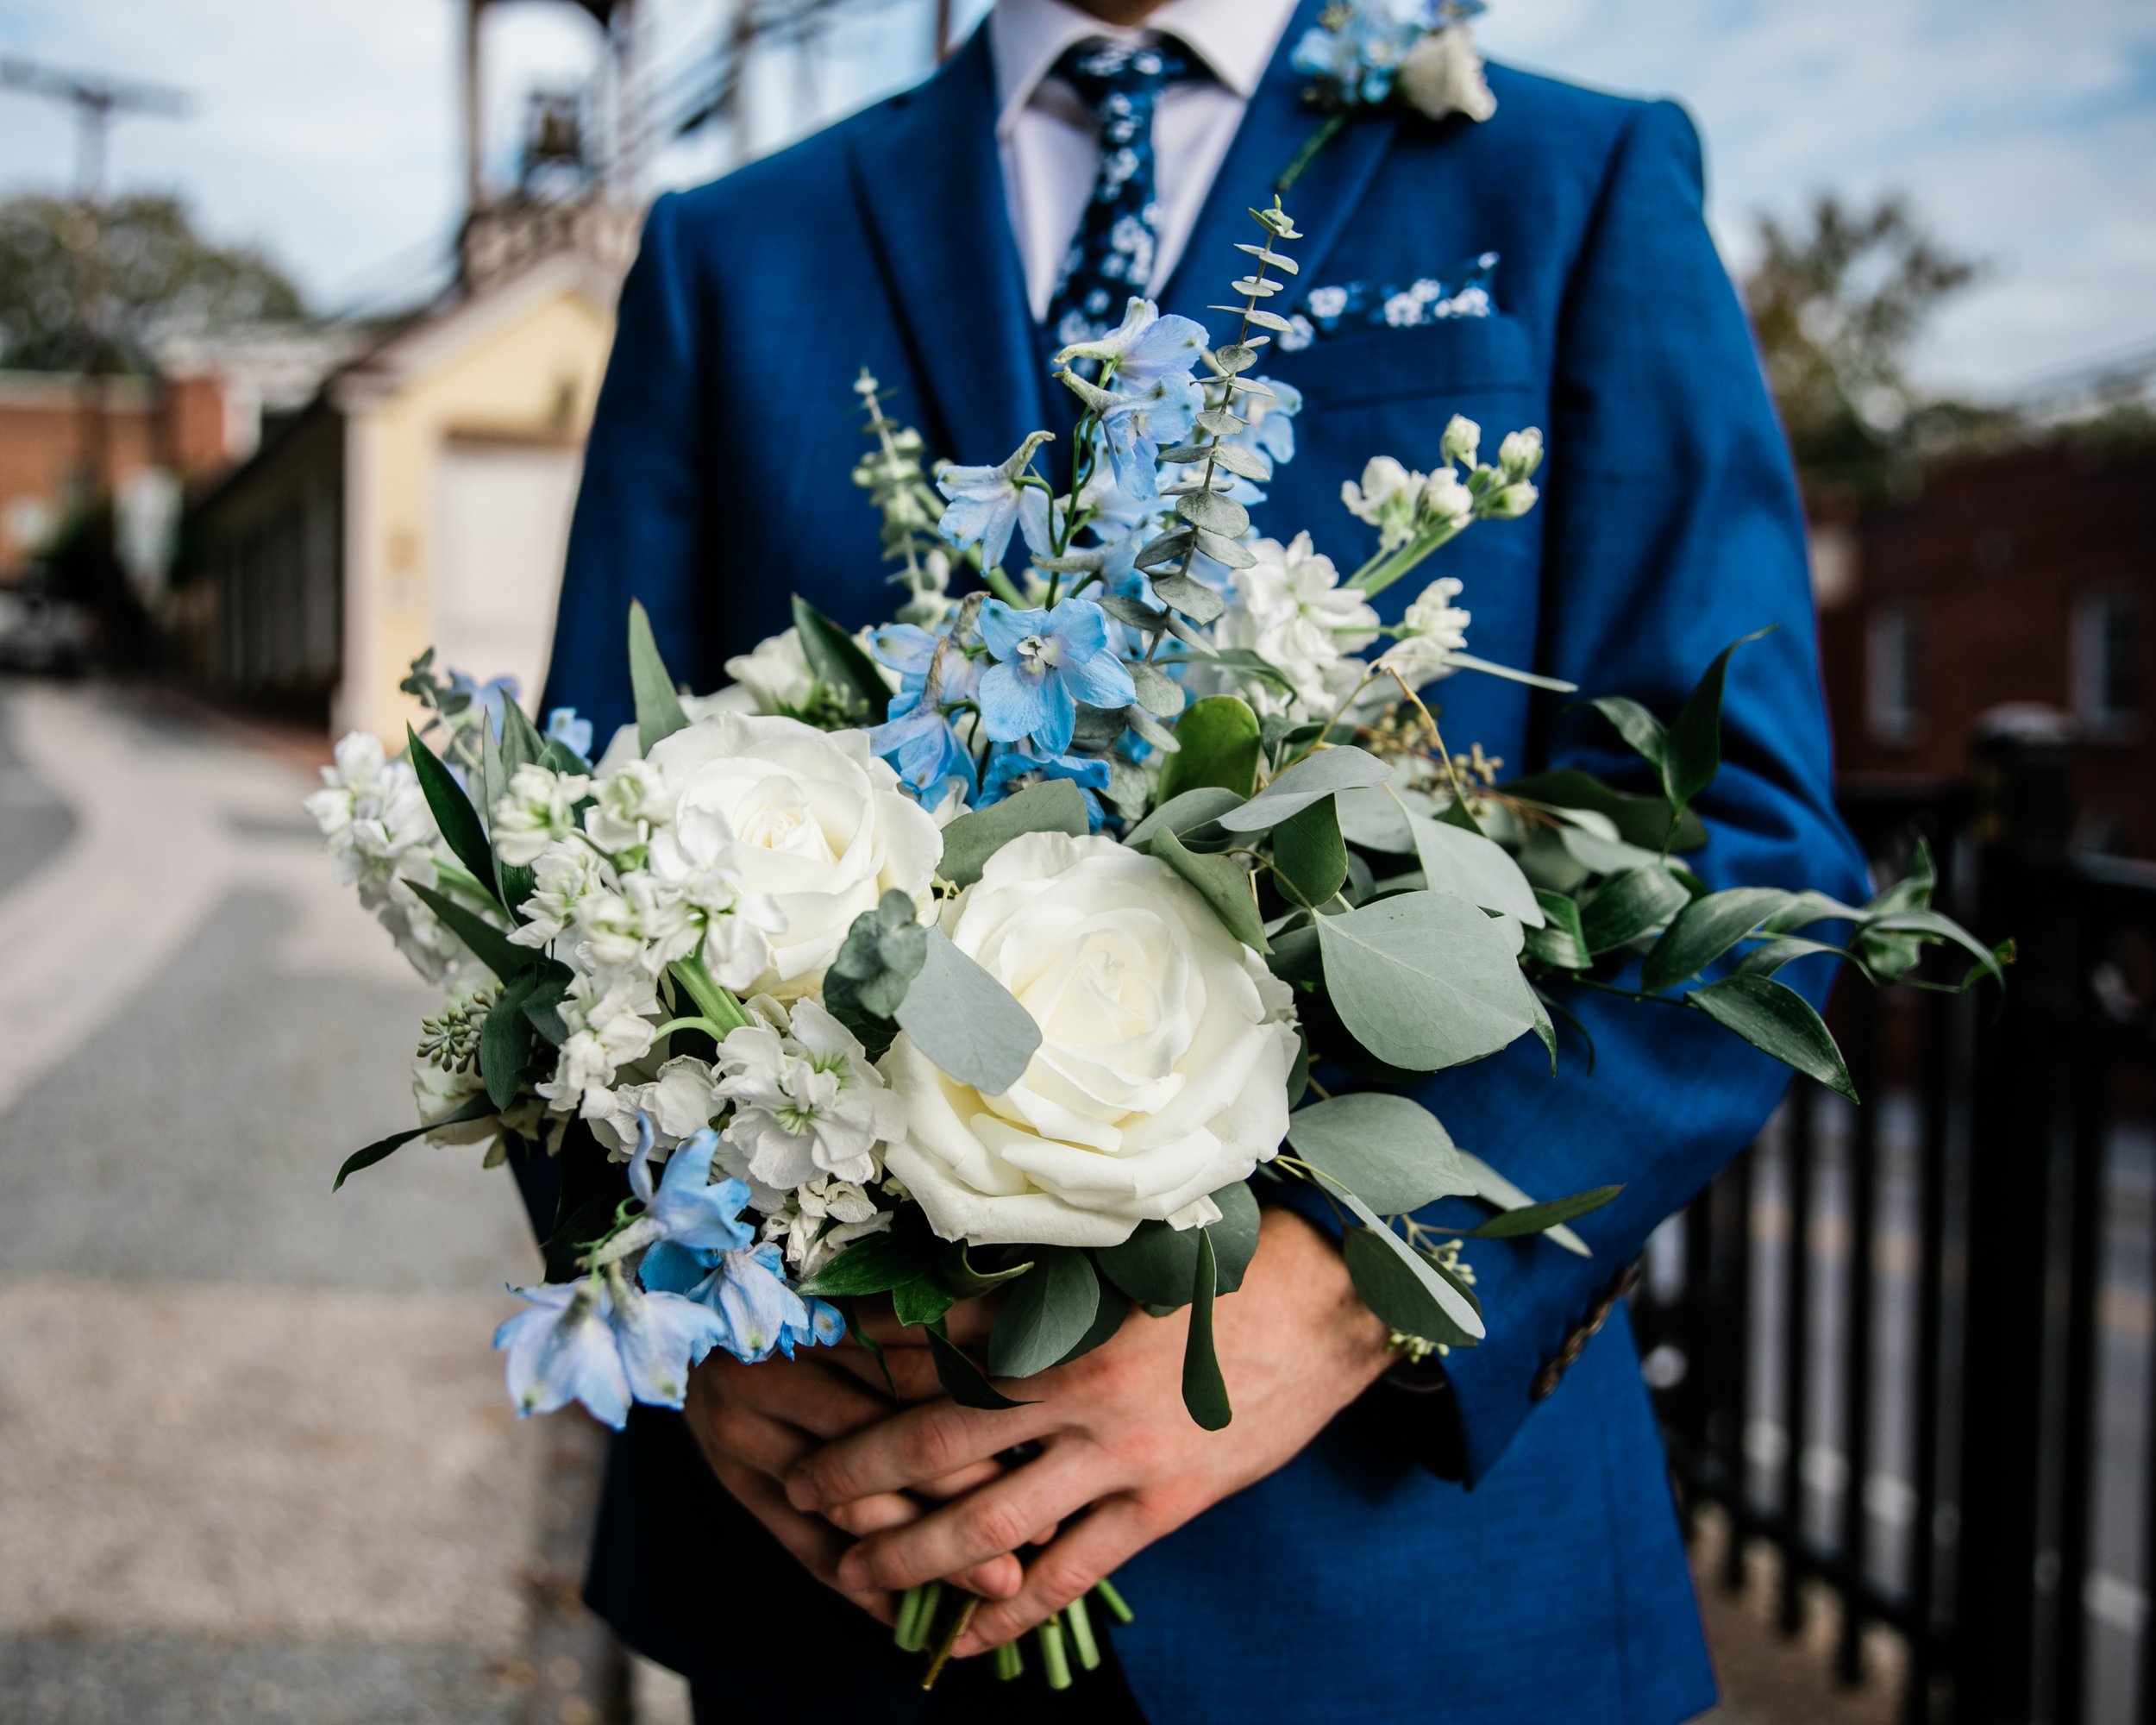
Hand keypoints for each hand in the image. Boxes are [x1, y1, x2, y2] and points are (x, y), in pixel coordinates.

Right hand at [681, 1313, 1025, 1619]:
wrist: (699, 1314)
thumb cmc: (808, 1299)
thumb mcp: (862, 1296)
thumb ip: (924, 1325)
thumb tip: (1026, 1354)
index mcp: (813, 1316)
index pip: (911, 1378)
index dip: (982, 1416)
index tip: (1048, 1451)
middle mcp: (770, 1373)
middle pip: (885, 1449)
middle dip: (968, 1498)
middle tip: (1041, 1535)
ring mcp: (743, 1431)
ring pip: (850, 1508)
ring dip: (930, 1553)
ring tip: (1001, 1582)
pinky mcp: (733, 1480)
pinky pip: (806, 1550)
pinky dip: (867, 1589)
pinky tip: (919, 1615)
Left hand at [783, 1208, 1391, 1655]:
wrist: (1329, 1304)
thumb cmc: (1221, 1264)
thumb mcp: (1121, 1251)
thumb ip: (1040, 1276)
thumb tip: (958, 1284)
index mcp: (1062, 1311)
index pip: (936, 1341)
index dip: (865, 1358)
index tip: (814, 1367)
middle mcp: (1076, 1386)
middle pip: (938, 1436)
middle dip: (858, 1468)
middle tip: (799, 1488)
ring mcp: (1118, 1453)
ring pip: (990, 1518)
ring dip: (912, 1553)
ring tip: (851, 1577)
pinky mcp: (1161, 1503)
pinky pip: (1070, 1574)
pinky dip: (1011, 1611)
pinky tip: (964, 1637)